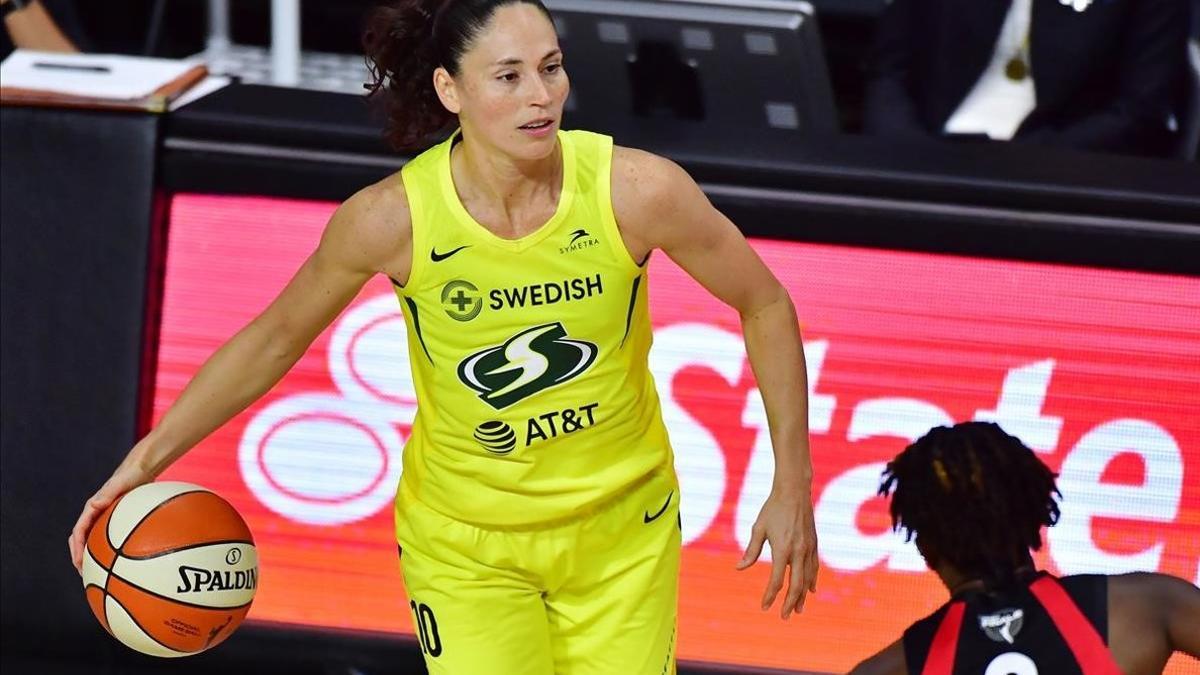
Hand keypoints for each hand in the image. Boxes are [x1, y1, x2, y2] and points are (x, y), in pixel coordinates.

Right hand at [68, 460, 153, 573]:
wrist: (141, 469)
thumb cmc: (130, 475)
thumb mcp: (119, 483)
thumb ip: (108, 493)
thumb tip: (95, 504)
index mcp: (92, 509)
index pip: (78, 532)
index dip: (76, 549)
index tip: (78, 563)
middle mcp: (96, 515)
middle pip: (83, 540)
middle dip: (81, 558)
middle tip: (85, 575)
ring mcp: (106, 518)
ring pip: (95, 541)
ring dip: (94, 556)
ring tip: (100, 573)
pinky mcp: (116, 520)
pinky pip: (111, 538)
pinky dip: (112, 550)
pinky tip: (125, 561)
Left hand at [735, 487, 818, 618]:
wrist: (794, 491)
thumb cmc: (773, 509)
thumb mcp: (758, 528)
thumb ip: (751, 550)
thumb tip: (739, 568)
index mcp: (782, 549)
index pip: (776, 580)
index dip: (770, 595)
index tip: (764, 606)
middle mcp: (798, 551)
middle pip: (796, 585)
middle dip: (790, 603)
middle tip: (784, 617)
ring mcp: (809, 548)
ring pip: (808, 579)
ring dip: (803, 596)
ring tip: (798, 609)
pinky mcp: (814, 544)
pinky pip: (814, 567)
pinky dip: (812, 580)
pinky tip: (811, 589)